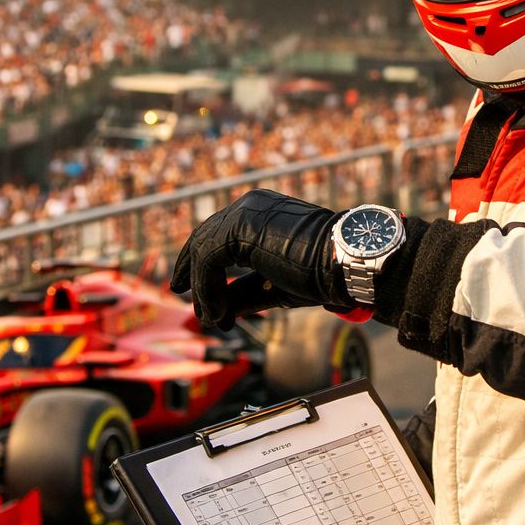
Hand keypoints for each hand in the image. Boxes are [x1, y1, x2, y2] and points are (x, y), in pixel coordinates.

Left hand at [169, 189, 352, 330]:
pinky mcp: (239, 227)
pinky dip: (208, 290)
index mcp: (261, 212)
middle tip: (180, 293)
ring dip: (204, 289)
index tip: (193, 289)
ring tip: (214, 318)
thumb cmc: (320, 273)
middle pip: (205, 237)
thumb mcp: (274, 286)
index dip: (203, 263)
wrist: (344, 261)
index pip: (220, 234)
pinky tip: (219, 314)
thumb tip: (220, 313)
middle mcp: (249, 206)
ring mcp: (243, 213)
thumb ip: (245, 294)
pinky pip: (208, 261)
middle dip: (191, 269)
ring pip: (204, 251)